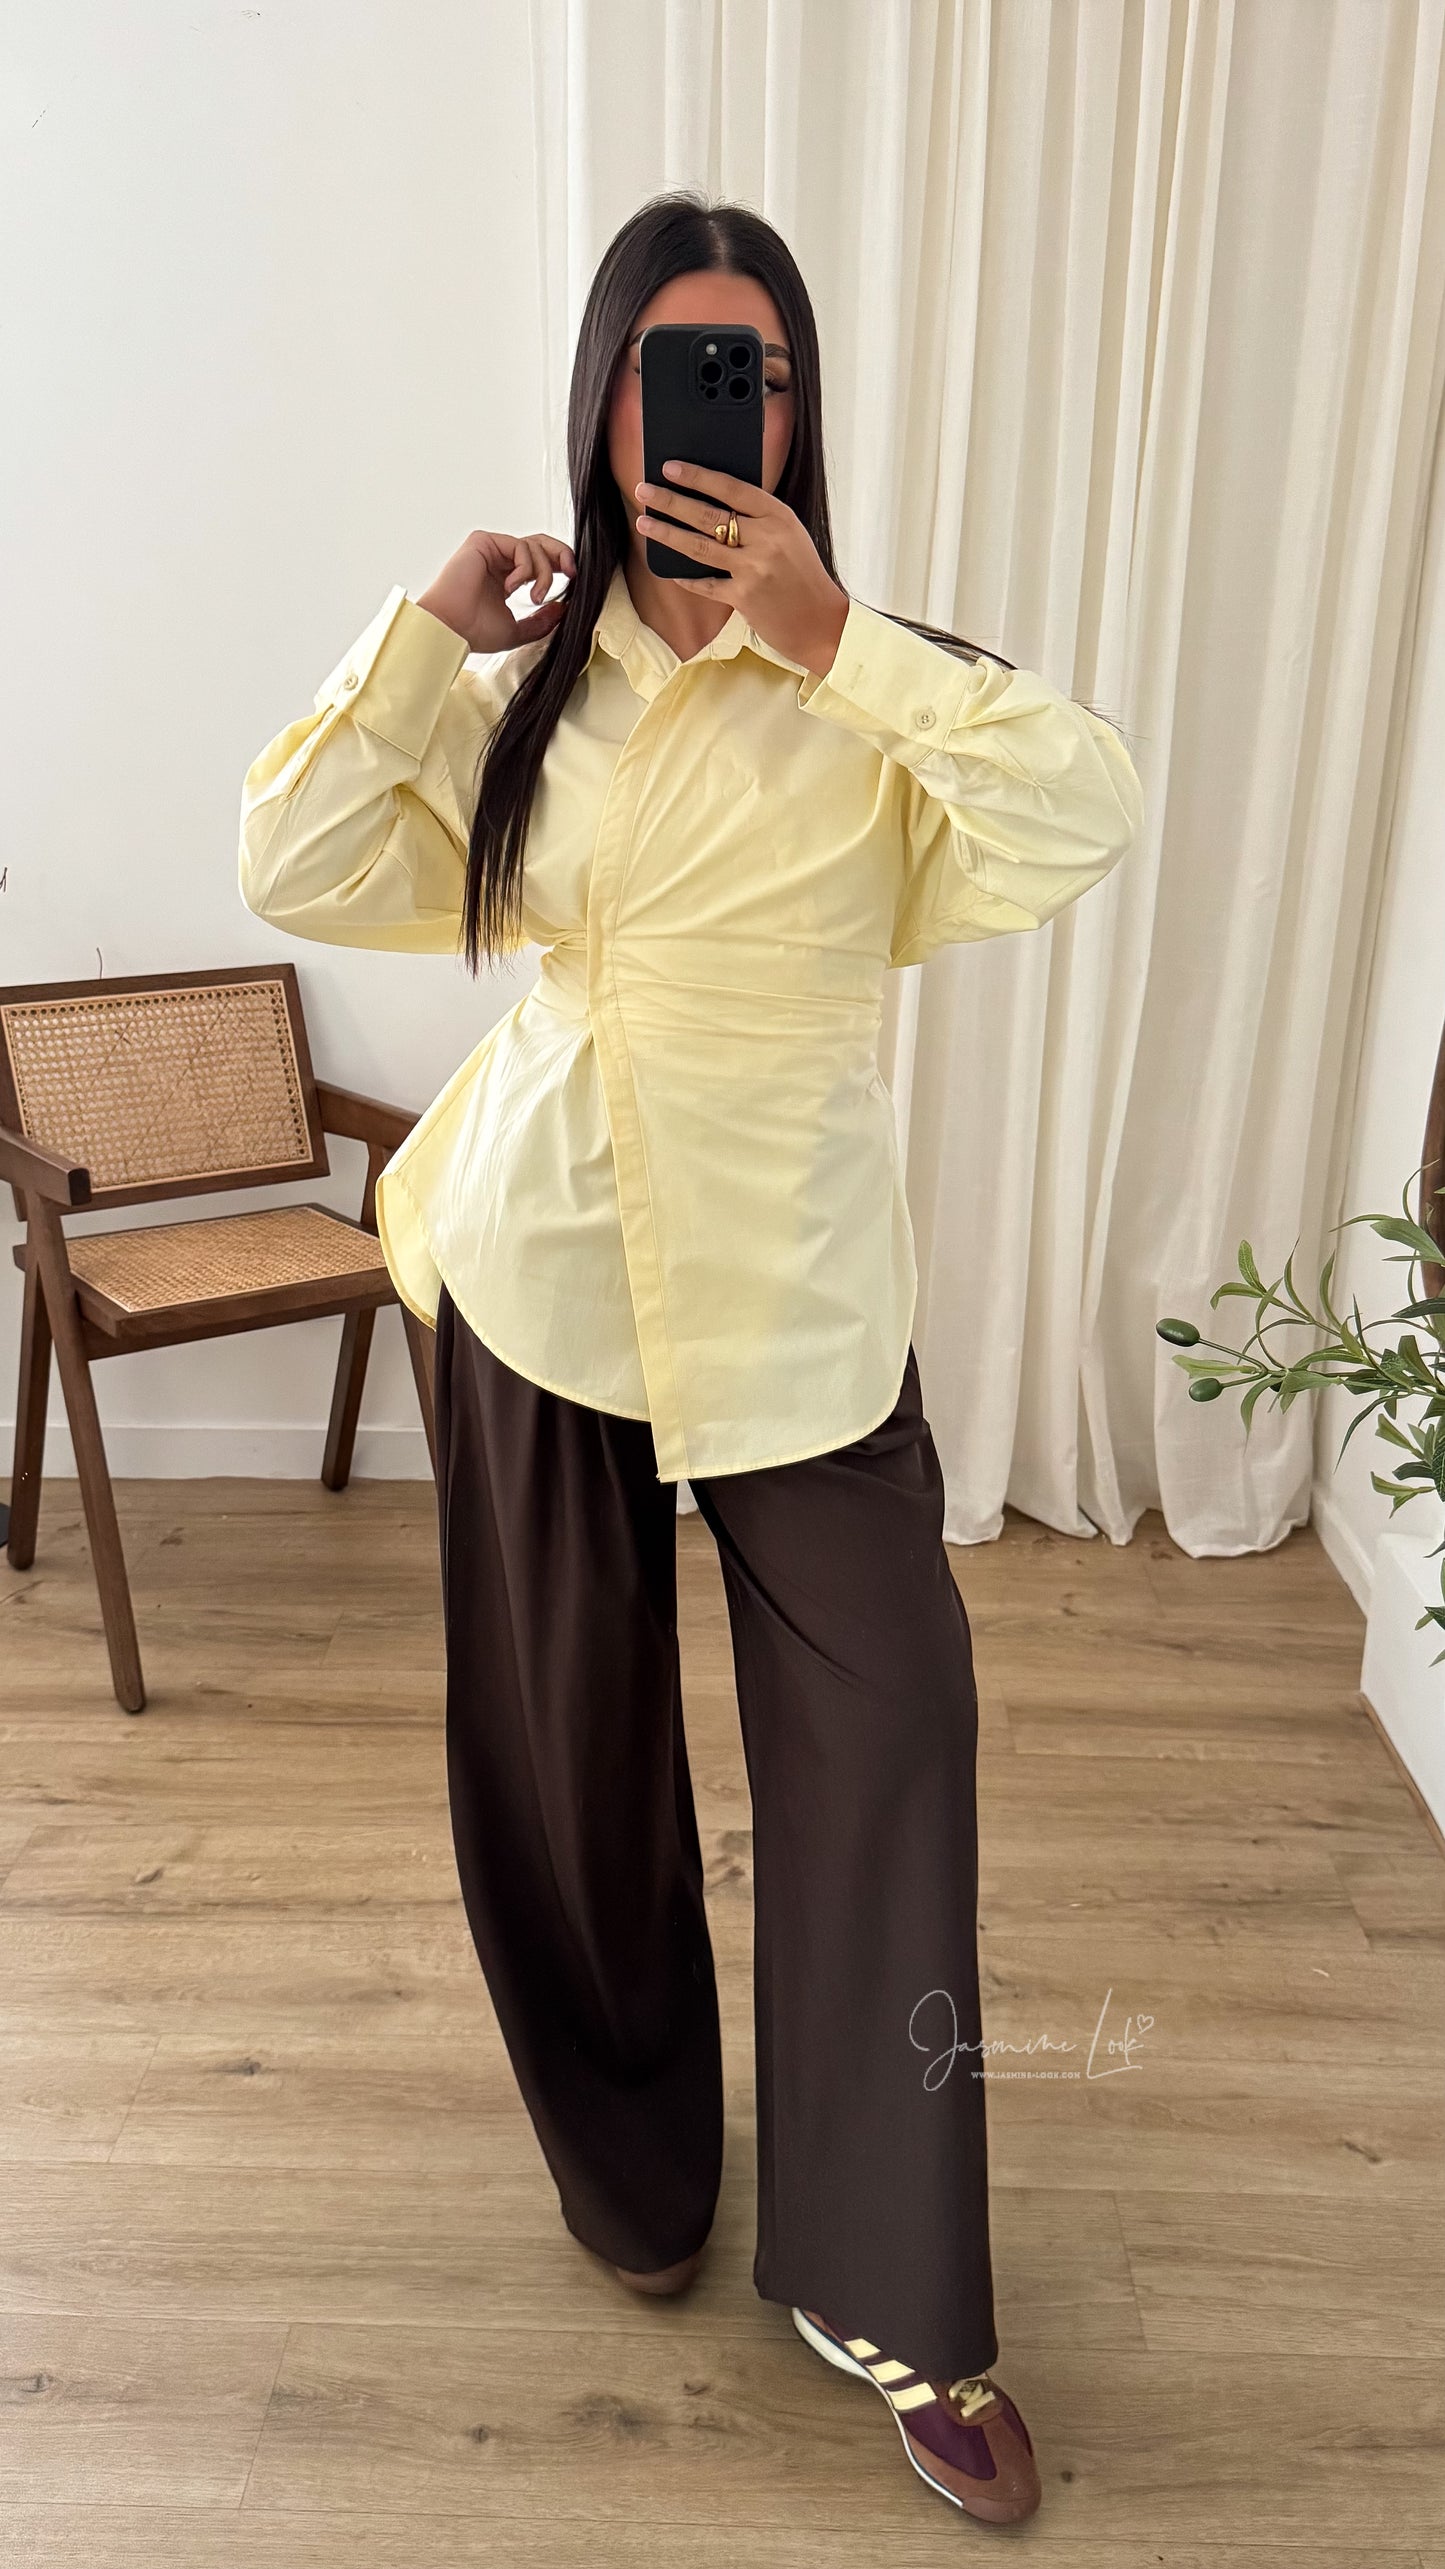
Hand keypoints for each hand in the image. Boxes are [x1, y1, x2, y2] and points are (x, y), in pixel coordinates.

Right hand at [415, 529, 575, 652]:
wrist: (451, 629)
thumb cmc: (474, 632)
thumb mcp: (518, 631)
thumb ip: (541, 621)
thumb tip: (563, 608)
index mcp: (506, 578)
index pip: (539, 560)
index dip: (559, 564)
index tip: (573, 580)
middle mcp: (499, 561)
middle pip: (540, 543)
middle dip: (561, 555)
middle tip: (571, 573)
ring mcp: (491, 550)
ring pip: (534, 546)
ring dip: (543, 573)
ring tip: (534, 597)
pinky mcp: (483, 542)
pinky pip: (520, 546)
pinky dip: (525, 568)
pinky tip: (512, 587)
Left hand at [634, 463, 850, 675]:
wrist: (821, 622)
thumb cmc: (803, 576)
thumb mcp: (790, 536)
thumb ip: (759, 519)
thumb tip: (714, 501)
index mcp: (778, 516)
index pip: (730, 488)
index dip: (697, 476)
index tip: (670, 467)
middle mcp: (765, 539)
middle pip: (708, 515)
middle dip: (670, 501)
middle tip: (643, 490)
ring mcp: (753, 569)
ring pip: (699, 546)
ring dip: (667, 533)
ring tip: (644, 522)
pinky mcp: (743, 598)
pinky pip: (705, 584)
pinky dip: (685, 576)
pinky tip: (667, 567)